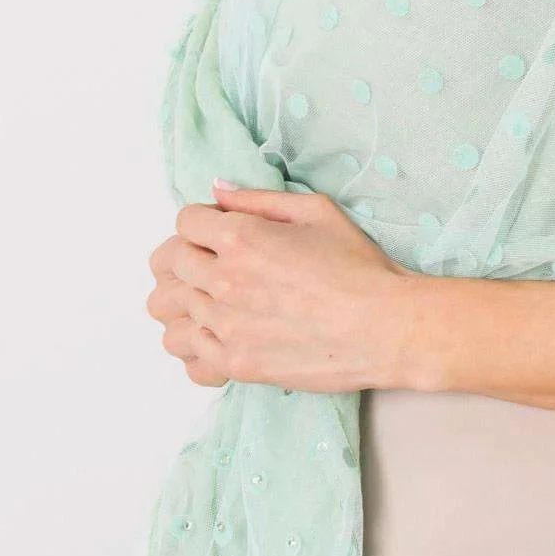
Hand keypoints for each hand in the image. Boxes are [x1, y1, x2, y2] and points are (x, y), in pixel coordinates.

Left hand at [145, 181, 418, 392]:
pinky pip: (187, 355)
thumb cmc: (360, 268)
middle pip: (169, 263)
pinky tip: (219, 335)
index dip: (202, 222)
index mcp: (242, 239)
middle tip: (214, 263)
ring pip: (167, 311)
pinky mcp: (237, 365)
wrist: (387, 329)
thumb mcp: (317, 212)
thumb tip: (218, 191)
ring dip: (184, 300)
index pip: (184, 222)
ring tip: (210, 300)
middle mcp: (225, 282)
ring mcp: (227, 327)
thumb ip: (259, 199)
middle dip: (188, 256)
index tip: (219, 232)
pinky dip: (196, 343)